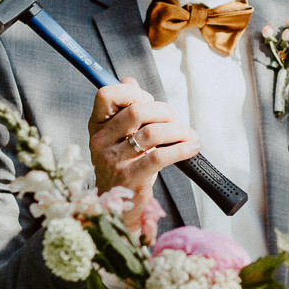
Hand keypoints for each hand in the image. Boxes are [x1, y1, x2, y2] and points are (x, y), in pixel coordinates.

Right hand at [87, 77, 199, 223]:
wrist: (115, 207)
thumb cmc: (124, 165)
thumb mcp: (119, 136)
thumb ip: (126, 108)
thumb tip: (130, 81)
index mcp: (97, 125)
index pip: (106, 94)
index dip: (133, 92)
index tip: (149, 100)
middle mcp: (101, 140)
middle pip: (138, 111)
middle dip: (165, 111)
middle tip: (176, 121)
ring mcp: (113, 160)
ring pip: (152, 132)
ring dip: (178, 130)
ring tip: (190, 136)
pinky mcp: (130, 177)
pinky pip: (160, 156)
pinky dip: (182, 148)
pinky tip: (192, 147)